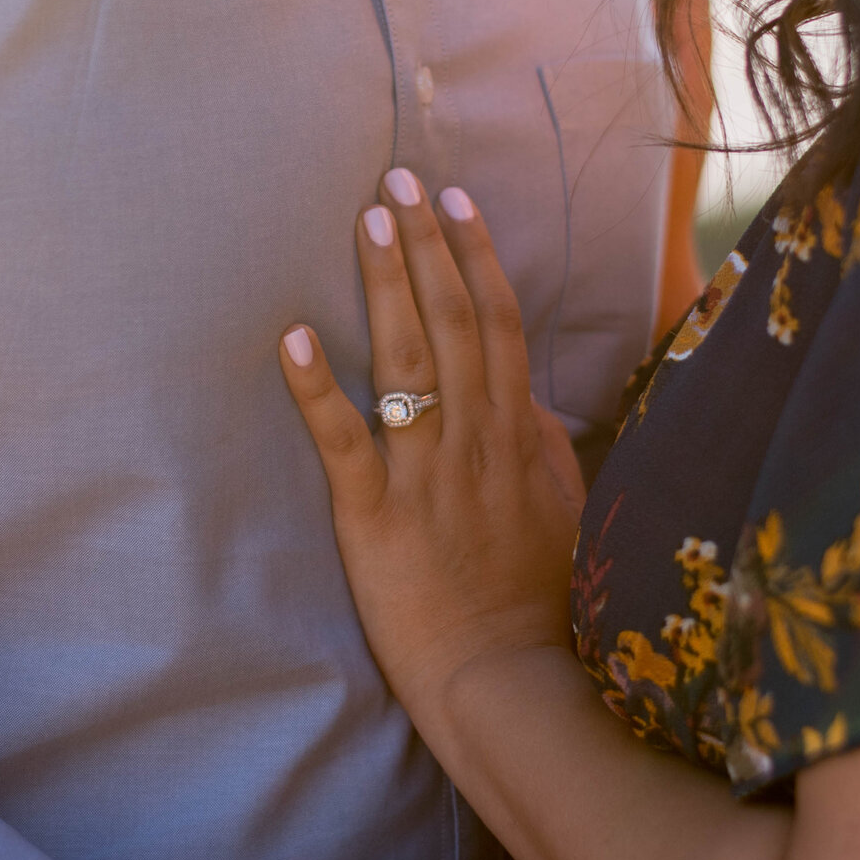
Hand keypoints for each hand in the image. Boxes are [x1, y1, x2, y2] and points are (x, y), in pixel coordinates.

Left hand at [279, 169, 585, 715]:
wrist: (515, 682)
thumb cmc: (545, 608)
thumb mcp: (567, 515)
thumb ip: (550, 451)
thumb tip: (534, 401)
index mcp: (519, 437)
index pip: (498, 326)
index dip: (476, 258)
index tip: (457, 202)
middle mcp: (476, 441)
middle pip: (452, 322)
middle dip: (425, 245)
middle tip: (398, 178)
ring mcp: (427, 476)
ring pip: (406, 362)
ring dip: (385, 285)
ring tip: (366, 219)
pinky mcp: (377, 519)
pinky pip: (344, 442)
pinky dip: (316, 389)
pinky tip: (292, 338)